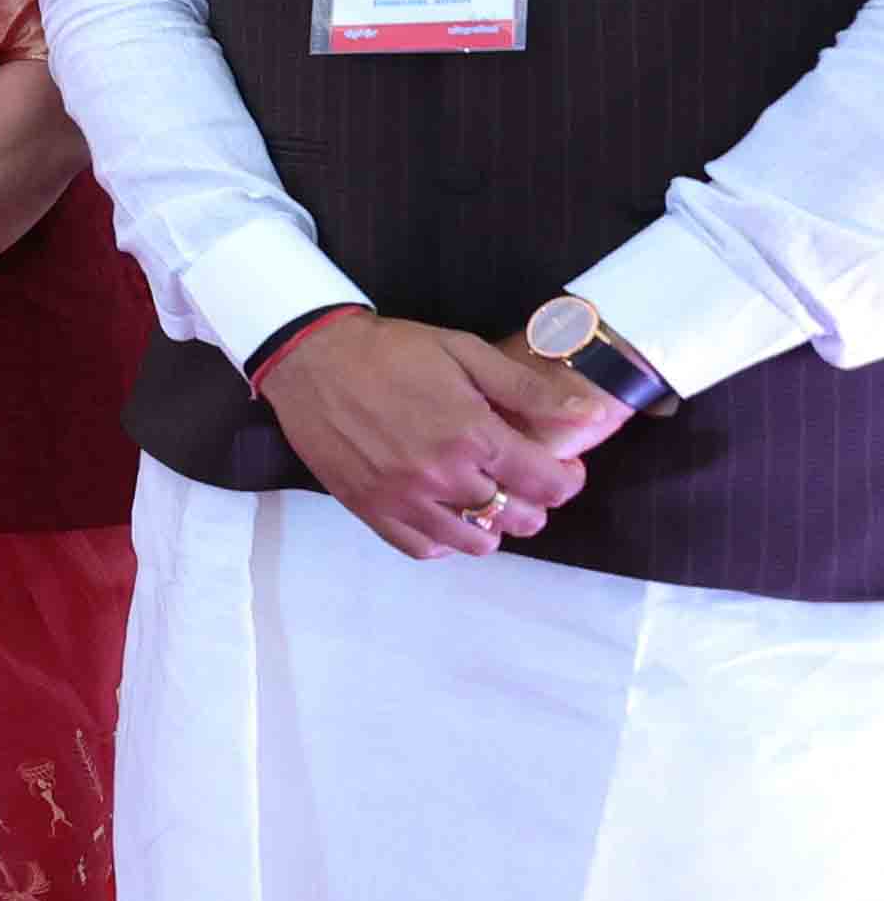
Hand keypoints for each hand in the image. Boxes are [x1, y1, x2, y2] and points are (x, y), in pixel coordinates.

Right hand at [253, 313, 615, 558]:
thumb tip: (590, 412)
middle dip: (535, 501)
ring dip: (493, 524)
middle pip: (519, 518)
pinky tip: (445, 514)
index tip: (560, 464)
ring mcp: (404, 498)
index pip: (548, 484)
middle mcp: (442, 475)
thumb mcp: (463, 351)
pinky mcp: (371, 509)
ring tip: (484, 497)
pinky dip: (445, 541)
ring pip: (476, 542)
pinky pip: (425, 549)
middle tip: (522, 477)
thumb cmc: (390, 351)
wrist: (310, 358)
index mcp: (471, 434)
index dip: (567, 478)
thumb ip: (527, 388)